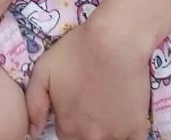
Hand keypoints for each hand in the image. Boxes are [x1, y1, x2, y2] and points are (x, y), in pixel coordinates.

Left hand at [25, 25, 150, 139]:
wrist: (115, 41)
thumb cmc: (76, 51)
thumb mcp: (42, 71)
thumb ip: (34, 105)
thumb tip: (34, 130)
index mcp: (67, 126)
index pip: (65, 137)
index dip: (68, 122)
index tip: (74, 107)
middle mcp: (90, 136)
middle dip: (86, 128)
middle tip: (92, 105)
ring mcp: (115, 134)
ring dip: (106, 131)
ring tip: (107, 110)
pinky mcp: (137, 128)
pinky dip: (126, 136)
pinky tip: (123, 122)